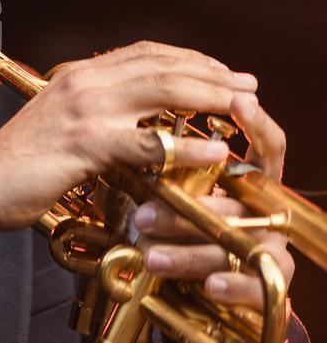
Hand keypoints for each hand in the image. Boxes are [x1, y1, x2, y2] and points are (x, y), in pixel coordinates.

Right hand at [0, 40, 258, 238]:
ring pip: (162, 91)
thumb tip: (135, 118)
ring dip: (211, 97)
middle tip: (246, 85)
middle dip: (212, 73)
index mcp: (76, 74)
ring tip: (242, 108)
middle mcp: (82, 82)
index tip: (220, 70)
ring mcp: (84, 111)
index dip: (188, 57)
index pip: (143, 52)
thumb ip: (93, 111)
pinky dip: (187, 146)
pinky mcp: (85, 144)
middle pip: (162, 65)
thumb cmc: (19, 162)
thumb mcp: (58, 121)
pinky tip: (213, 151)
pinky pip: (148, 142)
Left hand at [133, 94, 294, 310]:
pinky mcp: (265, 287)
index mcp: (250, 180)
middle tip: (143, 208)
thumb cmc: (182, 226)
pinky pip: (255, 286)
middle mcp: (264, 210)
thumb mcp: (176, 189)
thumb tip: (127, 121)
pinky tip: (210, 285)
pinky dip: (232, 284)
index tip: (240, 101)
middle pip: (239, 196)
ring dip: (191, 245)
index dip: (257, 123)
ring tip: (149, 247)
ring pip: (238, 241)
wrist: (199, 294)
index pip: (267, 145)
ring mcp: (267, 246)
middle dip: (191, 196)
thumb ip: (168, 160)